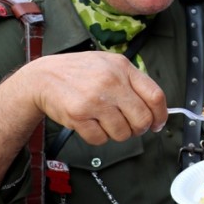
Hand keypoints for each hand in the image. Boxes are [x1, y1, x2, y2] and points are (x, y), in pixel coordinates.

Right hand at [30, 51, 167, 144]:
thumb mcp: (110, 64)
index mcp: (122, 68)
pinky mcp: (78, 116)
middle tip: (130, 126)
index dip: (161, 115)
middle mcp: (110, 82)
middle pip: (142, 119)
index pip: (155, 96)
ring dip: (117, 133)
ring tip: (106, 121)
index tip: (158, 123)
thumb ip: (133, 81)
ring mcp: (94, 100)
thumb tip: (156, 109)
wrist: (43, 77)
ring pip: (123, 133)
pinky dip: (98, 136)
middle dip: (139, 129)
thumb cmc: (79, 72)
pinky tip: (91, 123)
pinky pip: (101, 139)